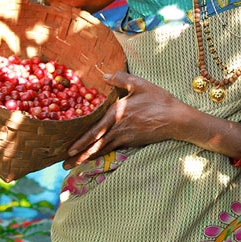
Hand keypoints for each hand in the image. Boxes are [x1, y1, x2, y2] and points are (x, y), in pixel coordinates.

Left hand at [63, 71, 185, 168]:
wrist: (177, 119)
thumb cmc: (159, 100)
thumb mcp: (140, 84)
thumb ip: (120, 79)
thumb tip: (103, 75)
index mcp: (117, 114)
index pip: (95, 130)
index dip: (81, 141)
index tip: (68, 149)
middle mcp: (119, 128)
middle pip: (95, 145)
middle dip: (78, 156)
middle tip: (63, 164)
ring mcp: (126, 138)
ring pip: (102, 150)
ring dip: (86, 159)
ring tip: (72, 166)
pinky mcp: (133, 142)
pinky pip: (113, 150)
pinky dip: (100, 155)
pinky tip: (93, 158)